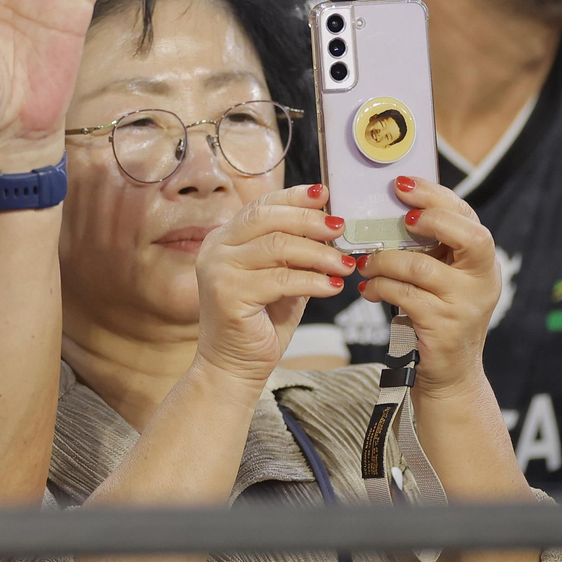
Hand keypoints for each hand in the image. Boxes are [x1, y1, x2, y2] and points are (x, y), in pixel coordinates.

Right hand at [193, 185, 354, 386]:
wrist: (233, 367)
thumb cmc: (260, 323)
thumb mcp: (282, 279)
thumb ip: (296, 253)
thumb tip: (331, 227)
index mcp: (225, 239)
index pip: (261, 206)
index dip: (294, 197)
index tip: (325, 194)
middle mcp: (216, 249)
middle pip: (268, 218)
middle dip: (309, 220)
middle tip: (341, 228)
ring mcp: (218, 270)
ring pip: (277, 246)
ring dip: (318, 254)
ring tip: (345, 264)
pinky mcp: (228, 295)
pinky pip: (280, 279)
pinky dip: (313, 281)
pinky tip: (333, 287)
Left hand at [356, 178, 499, 398]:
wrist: (449, 375)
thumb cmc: (438, 317)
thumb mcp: (443, 280)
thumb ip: (430, 249)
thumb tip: (389, 210)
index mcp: (482, 261)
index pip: (467, 217)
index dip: (436, 196)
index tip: (402, 185)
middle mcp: (483, 280)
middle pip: (467, 235)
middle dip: (430, 218)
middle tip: (399, 218)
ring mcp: (466, 304)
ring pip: (419, 267)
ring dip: (384, 261)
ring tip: (366, 265)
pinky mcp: (443, 326)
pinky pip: (403, 295)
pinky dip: (379, 287)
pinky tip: (369, 290)